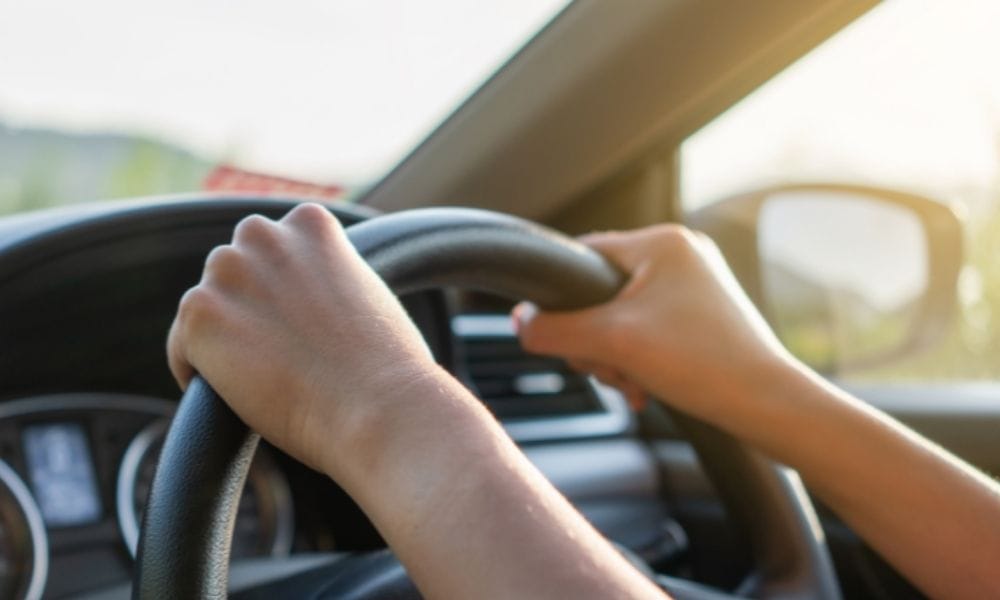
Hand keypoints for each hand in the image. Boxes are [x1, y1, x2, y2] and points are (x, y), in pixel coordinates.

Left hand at [167, 203, 439, 475]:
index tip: (298, 328)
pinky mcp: (199, 315)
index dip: (281, 293)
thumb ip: (327, 277)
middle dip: (247, 308)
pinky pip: (183, 348)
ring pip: (206, 309)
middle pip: (233, 271)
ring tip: (264, 379)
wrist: (380, 406)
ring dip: (225, 340)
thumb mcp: (366, 292)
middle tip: (279, 356)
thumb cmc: (388, 366)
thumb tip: (301, 301)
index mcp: (309, 223)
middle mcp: (263, 235)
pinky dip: (201, 375)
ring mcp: (227, 272)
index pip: (271, 250)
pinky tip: (240, 395)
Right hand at [515, 224, 798, 424]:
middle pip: (600, 293)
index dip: (563, 299)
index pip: (583, 256)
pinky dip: (639, 360)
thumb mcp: (612, 343)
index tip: (564, 335)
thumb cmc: (701, 363)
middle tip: (609, 369)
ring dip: (616, 356)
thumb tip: (519, 322)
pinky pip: (649, 331)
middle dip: (595, 340)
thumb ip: (554, 329)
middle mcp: (682, 255)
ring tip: (632, 383)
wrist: (768, 405)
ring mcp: (696, 286)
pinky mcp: (704, 317)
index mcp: (662, 242)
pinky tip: (644, 389)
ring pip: (622, 318)